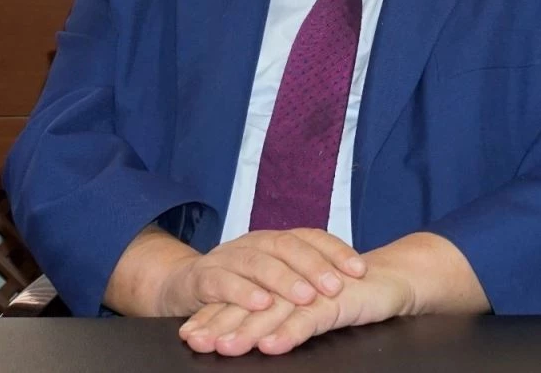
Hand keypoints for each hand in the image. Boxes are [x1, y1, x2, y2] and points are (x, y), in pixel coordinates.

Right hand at [104, 226, 365, 316]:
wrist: (179, 285)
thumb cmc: (237, 285)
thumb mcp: (271, 278)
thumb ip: (301, 277)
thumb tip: (351, 284)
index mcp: (275, 240)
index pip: (311, 236)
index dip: (336, 251)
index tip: (361, 269)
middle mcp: (254, 242)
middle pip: (288, 245)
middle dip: (314, 266)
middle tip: (336, 287)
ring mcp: (228, 257)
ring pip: (259, 262)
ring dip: (283, 279)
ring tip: (305, 297)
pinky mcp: (203, 278)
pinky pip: (223, 282)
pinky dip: (242, 293)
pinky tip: (260, 304)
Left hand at [177, 232, 488, 356]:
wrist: (391, 280)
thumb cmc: (347, 297)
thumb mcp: (309, 308)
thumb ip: (282, 317)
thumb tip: (246, 337)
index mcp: (285, 281)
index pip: (244, 297)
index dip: (216, 314)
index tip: (189, 334)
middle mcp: (296, 281)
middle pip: (253, 302)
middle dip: (221, 322)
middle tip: (195, 340)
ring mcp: (316, 288)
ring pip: (276, 309)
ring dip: (249, 328)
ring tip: (225, 346)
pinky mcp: (338, 298)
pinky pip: (311, 317)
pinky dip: (290, 332)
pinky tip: (272, 345)